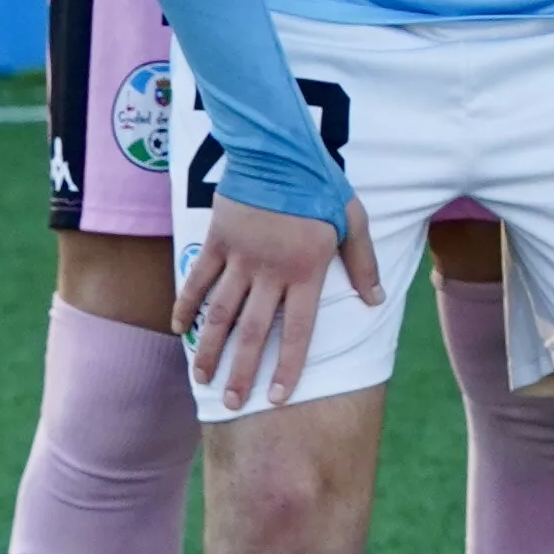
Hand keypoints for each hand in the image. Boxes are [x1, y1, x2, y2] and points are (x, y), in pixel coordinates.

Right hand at [178, 193, 379, 411]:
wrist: (279, 150)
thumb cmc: (322, 186)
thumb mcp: (354, 221)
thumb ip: (363, 264)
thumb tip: (375, 301)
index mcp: (307, 272)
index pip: (297, 332)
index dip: (287, 367)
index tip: (277, 398)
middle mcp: (270, 272)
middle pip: (252, 332)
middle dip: (241, 371)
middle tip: (232, 403)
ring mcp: (240, 258)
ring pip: (219, 313)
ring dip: (209, 349)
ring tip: (202, 379)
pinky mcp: (217, 241)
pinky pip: (197, 280)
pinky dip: (185, 305)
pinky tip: (178, 330)